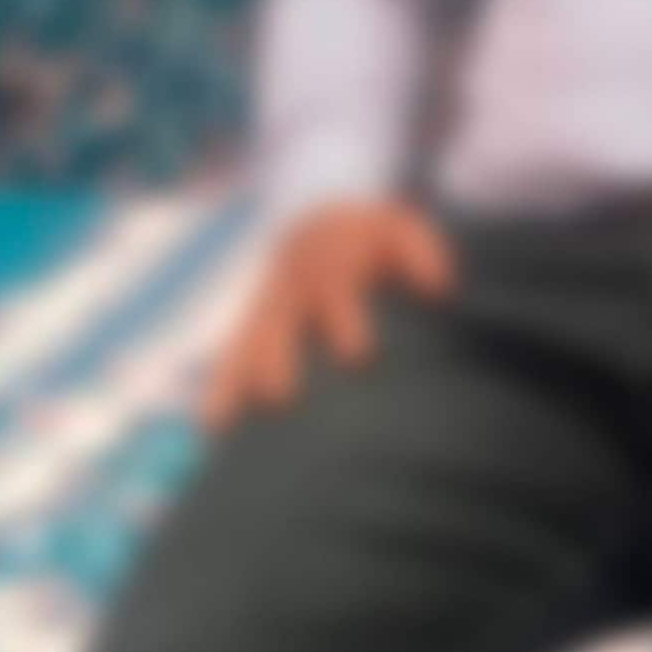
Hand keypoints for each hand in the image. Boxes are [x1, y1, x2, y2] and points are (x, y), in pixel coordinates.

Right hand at [200, 200, 454, 430]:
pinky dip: (220, 388)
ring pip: (246, 343)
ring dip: (237, 378)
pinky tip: (212, 427)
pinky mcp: (252, 329)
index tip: (356, 355)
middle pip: (279, 322)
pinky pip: (230, 357)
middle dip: (278, 358)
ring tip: (223, 421)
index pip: (334, 290)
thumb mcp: (400, 232)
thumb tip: (439, 287)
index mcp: (329, 264)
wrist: (320, 224)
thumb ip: (422, 254)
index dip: (344, 320)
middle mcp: (291, 289)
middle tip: (281, 397)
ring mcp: (267, 310)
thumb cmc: (374, 242)